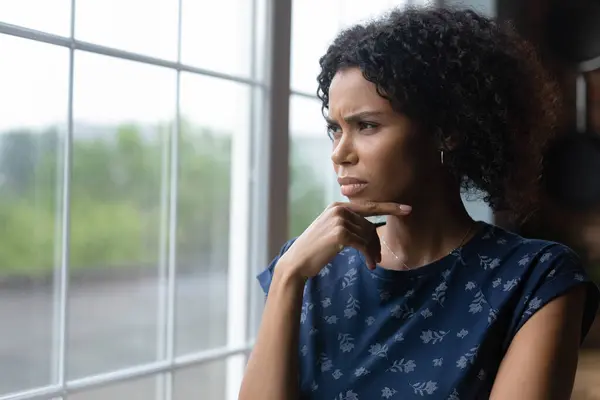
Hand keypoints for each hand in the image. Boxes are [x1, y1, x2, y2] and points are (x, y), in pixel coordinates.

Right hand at [278, 201, 411, 279]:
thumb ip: (349, 225)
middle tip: (377, 258)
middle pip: (370, 225)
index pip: (369, 205)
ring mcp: (339, 220)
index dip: (390, 207)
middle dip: (376, 243)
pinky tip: (369, 265)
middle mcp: (339, 210)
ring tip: (372, 263)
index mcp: (337, 206)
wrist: (297, 261)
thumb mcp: (331, 231)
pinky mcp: (340, 234)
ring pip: (368, 236)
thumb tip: (372, 231)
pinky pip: (364, 244)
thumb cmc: (316, 250)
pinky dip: (369, 256)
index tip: (408, 209)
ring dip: (373, 252)